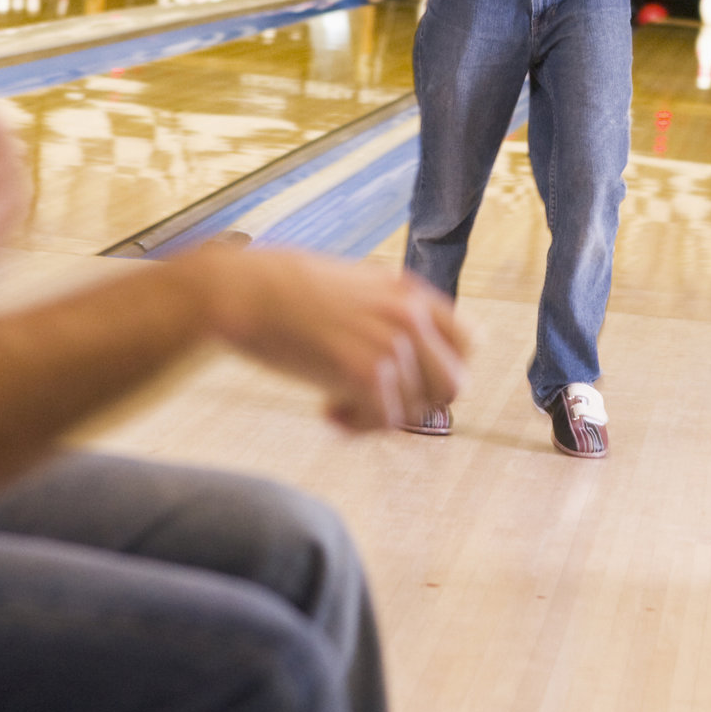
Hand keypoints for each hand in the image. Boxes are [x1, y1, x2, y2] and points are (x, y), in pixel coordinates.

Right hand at [192, 247, 467, 430]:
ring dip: (379, 417)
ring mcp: (391, 342)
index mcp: (409, 291)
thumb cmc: (282, 290)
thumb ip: (386, 310)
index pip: (469, 341)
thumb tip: (406, 351)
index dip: (441, 370)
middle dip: (417, 404)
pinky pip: (384, 421)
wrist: (240, 292)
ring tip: (338, 404)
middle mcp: (410, 314)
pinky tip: (326, 410)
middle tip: (374, 401)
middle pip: (453, 385)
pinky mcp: (365, 370)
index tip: (407, 381)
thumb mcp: (352, 286)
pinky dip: (356, 425)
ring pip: (417, 411)